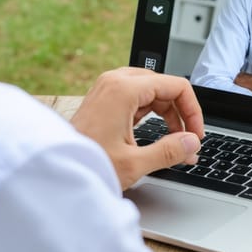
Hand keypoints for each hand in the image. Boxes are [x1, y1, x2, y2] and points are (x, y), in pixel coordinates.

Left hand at [70, 67, 204, 189]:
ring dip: (166, 113)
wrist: (55, 170)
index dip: (193, 110)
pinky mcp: (103, 99)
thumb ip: (170, 151)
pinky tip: (155, 133)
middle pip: (164, 86)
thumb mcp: (135, 162)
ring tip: (173, 139)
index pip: (176, 87)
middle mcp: (115, 82)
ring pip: (151, 91)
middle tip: (188, 139)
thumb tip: (192, 143)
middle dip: (180, 112)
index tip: (196, 134)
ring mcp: (107, 88)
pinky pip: (136, 97)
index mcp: (124, 89)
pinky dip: (150, 113)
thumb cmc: (86, 164)